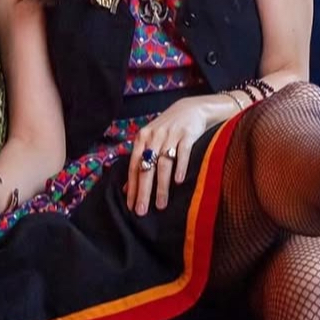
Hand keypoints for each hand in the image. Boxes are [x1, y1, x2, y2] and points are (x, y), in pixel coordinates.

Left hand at [126, 98, 216, 215]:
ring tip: (161, 205)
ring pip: (163, 164)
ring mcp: (171, 134)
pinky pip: (182, 152)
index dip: (132, 187)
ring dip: (161, 186)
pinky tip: (178, 182)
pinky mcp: (187, 133)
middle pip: (146, 167)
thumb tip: (126, 188)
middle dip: (143, 191)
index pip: (134, 166)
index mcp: (142, 139)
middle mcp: (154, 136)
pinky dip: (180, 167)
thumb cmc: (170, 129)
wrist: (193, 108)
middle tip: (141, 210)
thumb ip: (140, 162)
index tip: (131, 206)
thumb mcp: (152, 142)